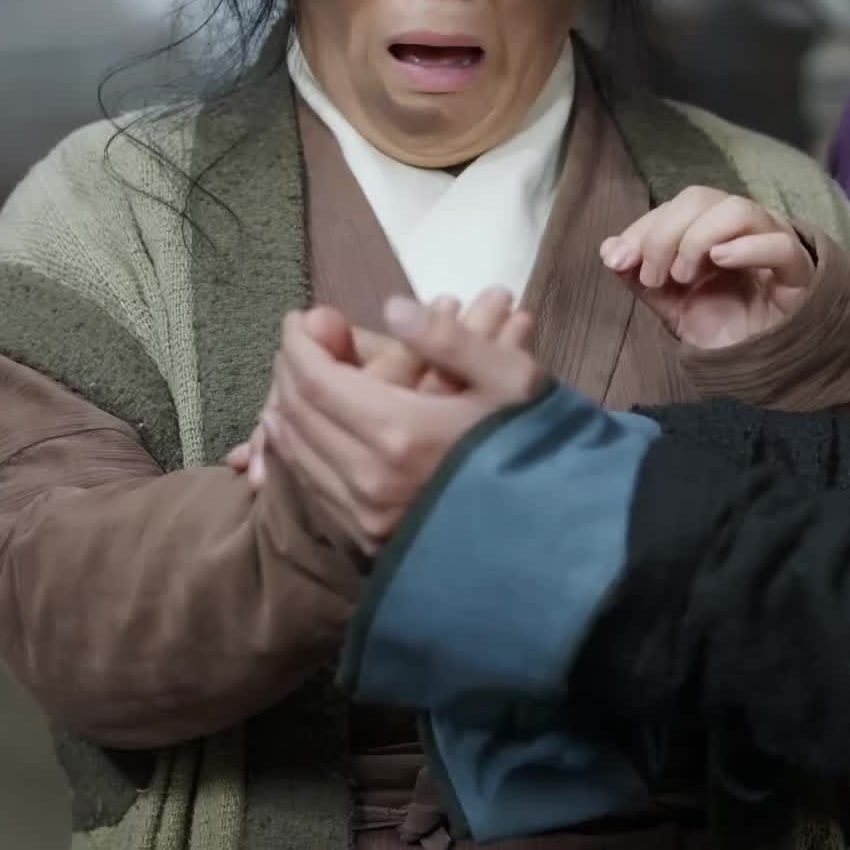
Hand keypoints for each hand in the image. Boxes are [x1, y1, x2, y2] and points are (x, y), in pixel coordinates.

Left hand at [252, 289, 541, 553]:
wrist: (561, 534)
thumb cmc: (538, 446)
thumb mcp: (511, 379)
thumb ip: (449, 340)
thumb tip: (392, 308)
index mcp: (402, 432)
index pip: (318, 380)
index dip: (300, 342)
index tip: (300, 316)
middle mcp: (371, 479)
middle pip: (300, 414)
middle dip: (289, 370)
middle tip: (298, 343)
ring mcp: (367, 517)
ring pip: (300, 453)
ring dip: (288, 410)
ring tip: (292, 380)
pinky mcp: (371, 540)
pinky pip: (315, 487)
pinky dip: (300, 451)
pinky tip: (303, 432)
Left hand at [600, 186, 814, 348]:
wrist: (757, 366)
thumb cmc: (720, 325)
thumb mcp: (669, 302)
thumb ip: (639, 275)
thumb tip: (609, 250)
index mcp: (711, 226)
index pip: (677, 205)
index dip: (644, 228)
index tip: (619, 260)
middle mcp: (743, 226)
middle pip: (702, 198)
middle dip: (665, 233)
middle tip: (653, 276)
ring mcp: (773, 243)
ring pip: (739, 209)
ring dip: (698, 238)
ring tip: (683, 275)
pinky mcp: (797, 272)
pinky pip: (779, 245)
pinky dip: (747, 246)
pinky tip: (719, 260)